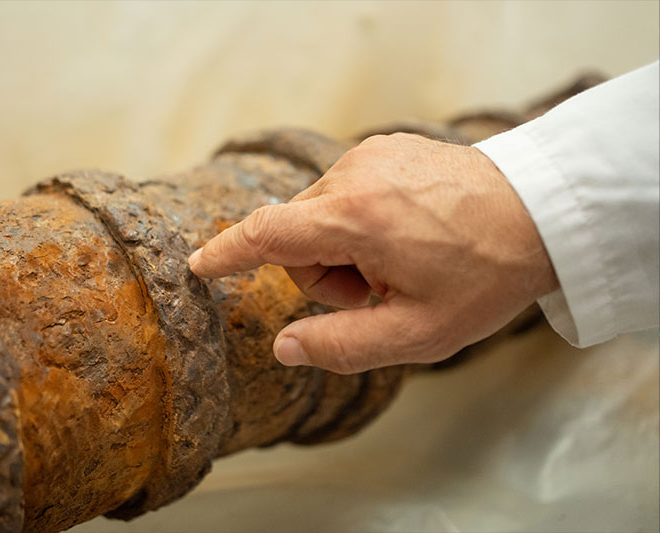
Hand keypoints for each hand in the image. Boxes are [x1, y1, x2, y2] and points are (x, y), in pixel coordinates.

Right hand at [188, 133, 557, 373]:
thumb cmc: (485, 277)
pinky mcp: (386, 146)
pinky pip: (346, 191)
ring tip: (402, 260)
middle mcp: (353, 174)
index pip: (263, 234)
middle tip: (381, 291)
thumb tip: (281, 348)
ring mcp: (371, 154)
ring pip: (321, 214)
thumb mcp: (416, 333)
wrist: (543, 213)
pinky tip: (409, 231)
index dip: (225, 253)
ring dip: (346, 247)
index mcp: (353, 219)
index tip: (197, 266)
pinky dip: (361, 220)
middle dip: (325, 275)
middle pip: (296, 236)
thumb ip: (340, 346)